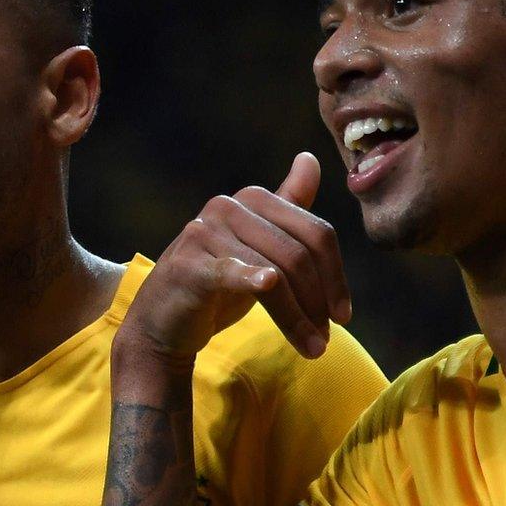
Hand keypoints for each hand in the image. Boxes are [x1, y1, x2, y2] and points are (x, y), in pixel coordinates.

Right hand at [119, 152, 351, 363]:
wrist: (162, 320)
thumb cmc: (216, 284)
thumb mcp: (257, 246)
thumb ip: (286, 205)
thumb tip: (309, 158)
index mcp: (252, 200)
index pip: (315, 233)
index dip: (336, 276)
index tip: (343, 314)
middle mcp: (227, 207)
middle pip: (297, 254)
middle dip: (318, 301)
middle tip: (326, 340)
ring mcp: (204, 233)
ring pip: (274, 273)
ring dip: (297, 318)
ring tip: (313, 348)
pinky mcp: (188, 264)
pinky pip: (230, 271)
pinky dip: (251, 278)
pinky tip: (267, 284)